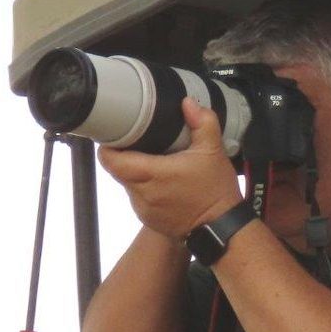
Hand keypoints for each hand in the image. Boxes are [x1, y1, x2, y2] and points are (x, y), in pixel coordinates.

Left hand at [98, 97, 242, 239]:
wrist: (222, 228)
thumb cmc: (216, 191)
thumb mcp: (213, 151)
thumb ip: (202, 122)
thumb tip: (188, 103)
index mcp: (152, 174)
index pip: (111, 161)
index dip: (108, 147)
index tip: (116, 136)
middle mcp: (142, 193)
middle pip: (118, 171)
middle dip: (125, 157)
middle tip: (140, 145)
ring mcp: (143, 209)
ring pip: (128, 185)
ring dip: (136, 174)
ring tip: (156, 164)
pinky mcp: (149, 220)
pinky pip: (138, 199)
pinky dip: (146, 190)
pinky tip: (164, 184)